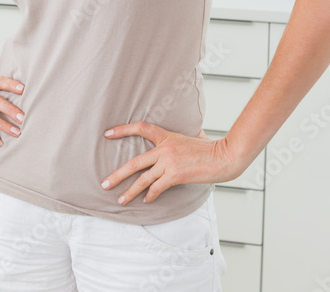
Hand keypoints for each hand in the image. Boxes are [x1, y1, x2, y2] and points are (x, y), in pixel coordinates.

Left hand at [101, 122, 243, 203]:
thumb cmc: (211, 148)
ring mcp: (169, 162)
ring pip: (143, 179)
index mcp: (166, 136)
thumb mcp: (193, 135)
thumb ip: (182, 137)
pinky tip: (146, 200)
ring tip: (120, 199)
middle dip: (117, 175)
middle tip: (104, 183)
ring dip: (130, 191)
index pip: (140, 128)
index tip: (107, 134)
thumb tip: (189, 134)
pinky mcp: (176, 175)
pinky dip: (150, 195)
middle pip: (134, 163)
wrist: (225, 156)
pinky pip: (157, 187)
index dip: (122, 130)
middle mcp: (164, 149)